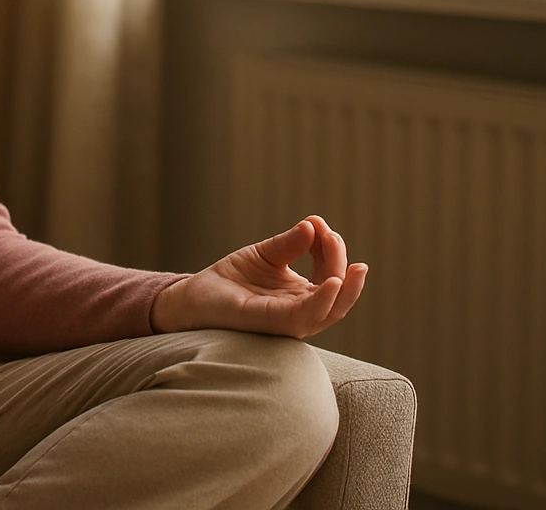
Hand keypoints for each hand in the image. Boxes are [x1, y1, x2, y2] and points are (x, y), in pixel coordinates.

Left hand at [150, 215, 366, 338]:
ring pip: (331, 311)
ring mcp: (289, 320)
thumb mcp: (265, 254)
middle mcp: (301, 311)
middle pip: (339, 294)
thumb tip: (314, 223)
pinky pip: (305, 316)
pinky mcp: (273, 323)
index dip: (331, 249)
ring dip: (345, 288)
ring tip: (350, 263)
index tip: (319, 223)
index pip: (331, 274)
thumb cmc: (232, 279)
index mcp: (302, 295)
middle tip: (331, 236)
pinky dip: (322, 301)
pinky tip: (332, 282)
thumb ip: (289, 243)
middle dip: (342, 264)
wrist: (195, 295)